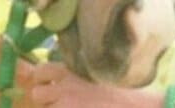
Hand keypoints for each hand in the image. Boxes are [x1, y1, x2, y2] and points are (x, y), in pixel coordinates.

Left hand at [27, 61, 159, 106]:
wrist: (137, 107)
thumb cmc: (122, 93)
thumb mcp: (94, 74)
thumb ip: (73, 75)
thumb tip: (55, 79)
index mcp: (70, 71)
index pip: (40, 71)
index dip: (42, 80)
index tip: (48, 86)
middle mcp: (65, 87)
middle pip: (37, 93)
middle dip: (44, 100)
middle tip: (57, 104)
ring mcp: (67, 105)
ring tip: (70, 107)